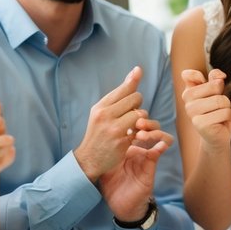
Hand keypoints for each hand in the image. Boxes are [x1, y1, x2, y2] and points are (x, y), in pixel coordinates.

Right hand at [74, 67, 149, 181]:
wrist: (89, 159)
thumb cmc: (99, 131)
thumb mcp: (103, 111)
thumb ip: (120, 93)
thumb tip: (137, 70)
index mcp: (100, 106)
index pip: (124, 88)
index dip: (133, 82)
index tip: (139, 70)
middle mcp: (105, 115)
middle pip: (136, 98)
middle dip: (138, 104)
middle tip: (131, 112)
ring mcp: (114, 128)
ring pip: (141, 114)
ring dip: (141, 119)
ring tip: (132, 125)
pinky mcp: (122, 141)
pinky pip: (140, 130)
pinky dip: (140, 132)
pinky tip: (132, 135)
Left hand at [98, 120, 172, 223]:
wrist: (120, 203)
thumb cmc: (110, 183)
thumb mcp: (103, 164)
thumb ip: (102, 150)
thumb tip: (94, 133)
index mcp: (124, 144)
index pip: (131, 125)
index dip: (131, 117)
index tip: (124, 116)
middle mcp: (137, 146)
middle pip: (146, 125)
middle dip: (143, 119)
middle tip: (136, 122)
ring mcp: (145, 154)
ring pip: (157, 134)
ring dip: (152, 130)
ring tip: (141, 134)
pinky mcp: (151, 164)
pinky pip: (159, 150)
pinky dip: (162, 144)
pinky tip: (160, 144)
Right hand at [181, 68, 230, 152]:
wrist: (217, 136)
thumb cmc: (217, 112)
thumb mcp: (217, 92)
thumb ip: (215, 79)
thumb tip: (220, 77)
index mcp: (188, 91)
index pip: (189, 74)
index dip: (206, 78)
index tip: (213, 89)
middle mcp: (187, 100)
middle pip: (215, 86)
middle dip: (223, 96)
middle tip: (218, 107)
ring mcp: (191, 112)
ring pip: (221, 100)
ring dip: (227, 107)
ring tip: (219, 115)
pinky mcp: (200, 123)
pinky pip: (225, 112)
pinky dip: (228, 117)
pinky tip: (219, 123)